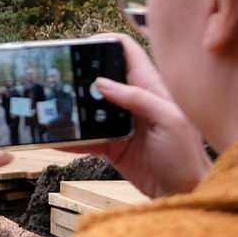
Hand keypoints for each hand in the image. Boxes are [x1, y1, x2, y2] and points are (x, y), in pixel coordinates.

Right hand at [71, 33, 211, 197]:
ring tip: (51, 106)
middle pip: (101, 77)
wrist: (185, 194)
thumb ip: (139, 98)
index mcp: (151, 88)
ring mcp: (120, 123)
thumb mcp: (170, 121)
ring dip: (72, 107)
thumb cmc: (186, 157)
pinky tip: (55, 138)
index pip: (127, 52)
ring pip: (90, 107)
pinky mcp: (111, 144)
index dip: (105, 42)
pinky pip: (86, 136)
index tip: (81, 47)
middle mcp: (133, 101)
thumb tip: (102, 83)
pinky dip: (71, 138)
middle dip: (79, 75)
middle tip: (58, 78)